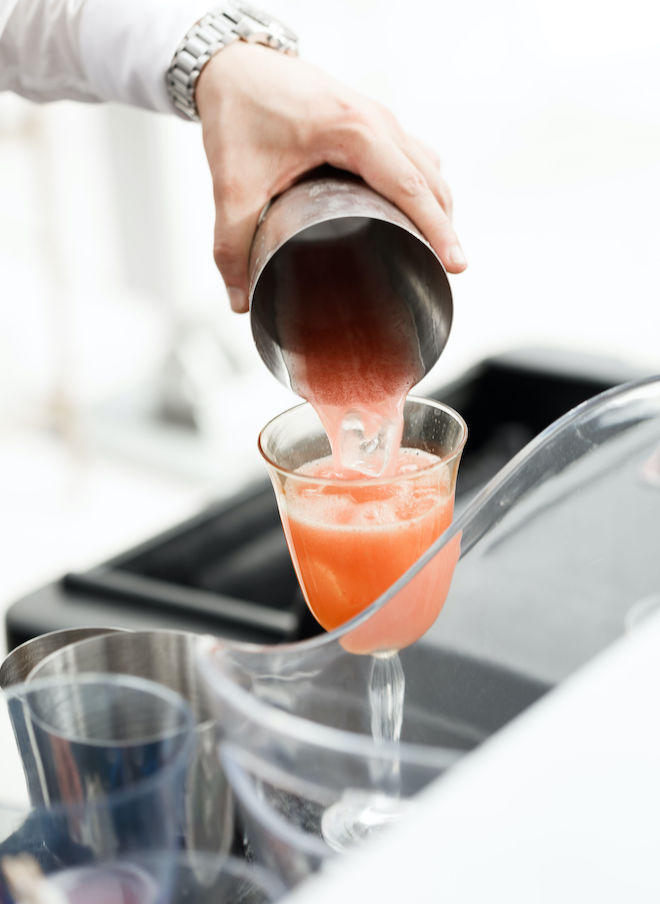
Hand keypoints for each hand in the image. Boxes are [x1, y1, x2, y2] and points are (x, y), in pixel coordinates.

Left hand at [196, 43, 466, 312]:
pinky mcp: (370, 119)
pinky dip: (423, 185)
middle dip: (444, 225)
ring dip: (436, 204)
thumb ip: (231, 244)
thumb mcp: (231, 183)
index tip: (455, 264)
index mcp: (352, 129)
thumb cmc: (238, 111)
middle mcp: (376, 118)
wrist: (233, 62)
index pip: (411, 185)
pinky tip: (414, 212)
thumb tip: (240, 301)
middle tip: (449, 268)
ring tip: (434, 247)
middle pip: (429, 177)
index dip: (437, 229)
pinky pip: (412, 154)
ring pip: (426, 164)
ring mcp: (377, 116)